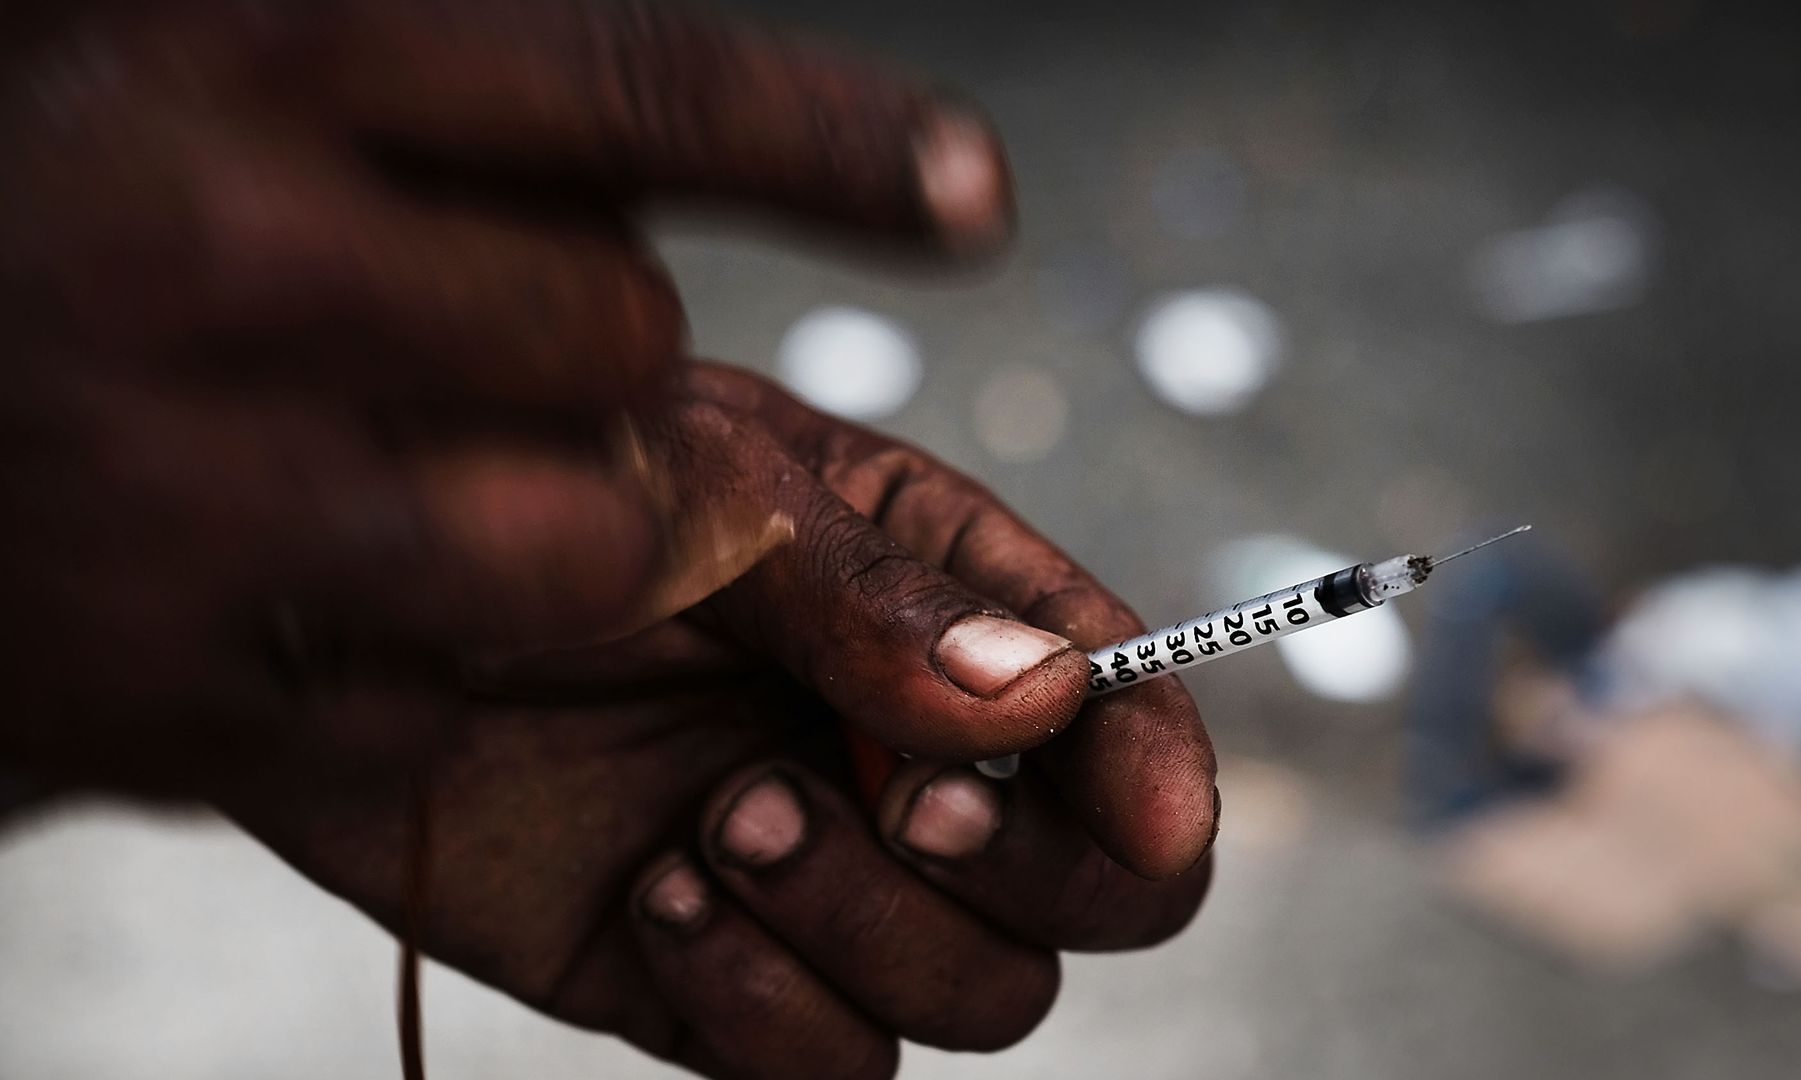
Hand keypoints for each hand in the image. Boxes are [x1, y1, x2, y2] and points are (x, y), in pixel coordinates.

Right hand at [0, 0, 1009, 790]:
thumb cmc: (45, 196)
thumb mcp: (206, 52)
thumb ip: (439, 79)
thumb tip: (654, 130)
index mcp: (255, 54)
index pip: (632, 88)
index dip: (830, 140)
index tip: (974, 192)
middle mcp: (223, 256)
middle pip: (619, 332)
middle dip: (598, 348)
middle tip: (477, 336)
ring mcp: (191, 494)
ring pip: (584, 539)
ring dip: (562, 513)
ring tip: (415, 465)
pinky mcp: (171, 692)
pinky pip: (442, 689)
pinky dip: (417, 648)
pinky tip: (288, 575)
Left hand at [227, 365, 1217, 1078]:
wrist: (316, 610)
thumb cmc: (515, 495)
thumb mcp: (709, 497)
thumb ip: (883, 605)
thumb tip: (1052, 700)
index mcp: (942, 605)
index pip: (1126, 713)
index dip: (1159, 775)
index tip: (1146, 813)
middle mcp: (906, 749)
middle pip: (1094, 896)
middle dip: (1014, 866)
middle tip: (899, 795)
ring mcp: (824, 874)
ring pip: (977, 998)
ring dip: (872, 927)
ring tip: (724, 815)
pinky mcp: (720, 976)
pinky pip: (831, 1068)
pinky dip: (766, 1006)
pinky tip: (659, 892)